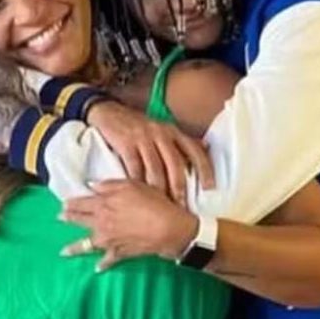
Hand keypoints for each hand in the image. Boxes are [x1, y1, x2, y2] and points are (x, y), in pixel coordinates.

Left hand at [58, 180, 198, 270]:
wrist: (167, 228)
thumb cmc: (153, 203)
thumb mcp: (132, 185)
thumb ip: (110, 185)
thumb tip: (91, 186)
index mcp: (103, 204)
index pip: (82, 203)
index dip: (72, 202)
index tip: (64, 203)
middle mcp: (101, 223)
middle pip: (80, 220)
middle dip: (68, 218)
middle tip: (60, 218)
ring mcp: (108, 240)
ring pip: (86, 245)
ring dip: (74, 248)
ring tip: (64, 252)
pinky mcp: (118, 253)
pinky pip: (107, 261)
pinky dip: (101, 265)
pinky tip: (96, 269)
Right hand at [86, 101, 215, 206]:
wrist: (109, 112)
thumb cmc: (139, 125)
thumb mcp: (163, 128)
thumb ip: (182, 141)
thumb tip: (206, 148)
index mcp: (173, 131)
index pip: (194, 150)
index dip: (205, 169)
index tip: (210, 187)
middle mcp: (161, 133)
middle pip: (175, 164)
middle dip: (179, 187)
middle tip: (181, 205)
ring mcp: (143, 138)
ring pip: (155, 169)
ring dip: (159, 190)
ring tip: (161, 206)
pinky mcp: (126, 143)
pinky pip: (134, 168)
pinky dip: (138, 184)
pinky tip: (139, 196)